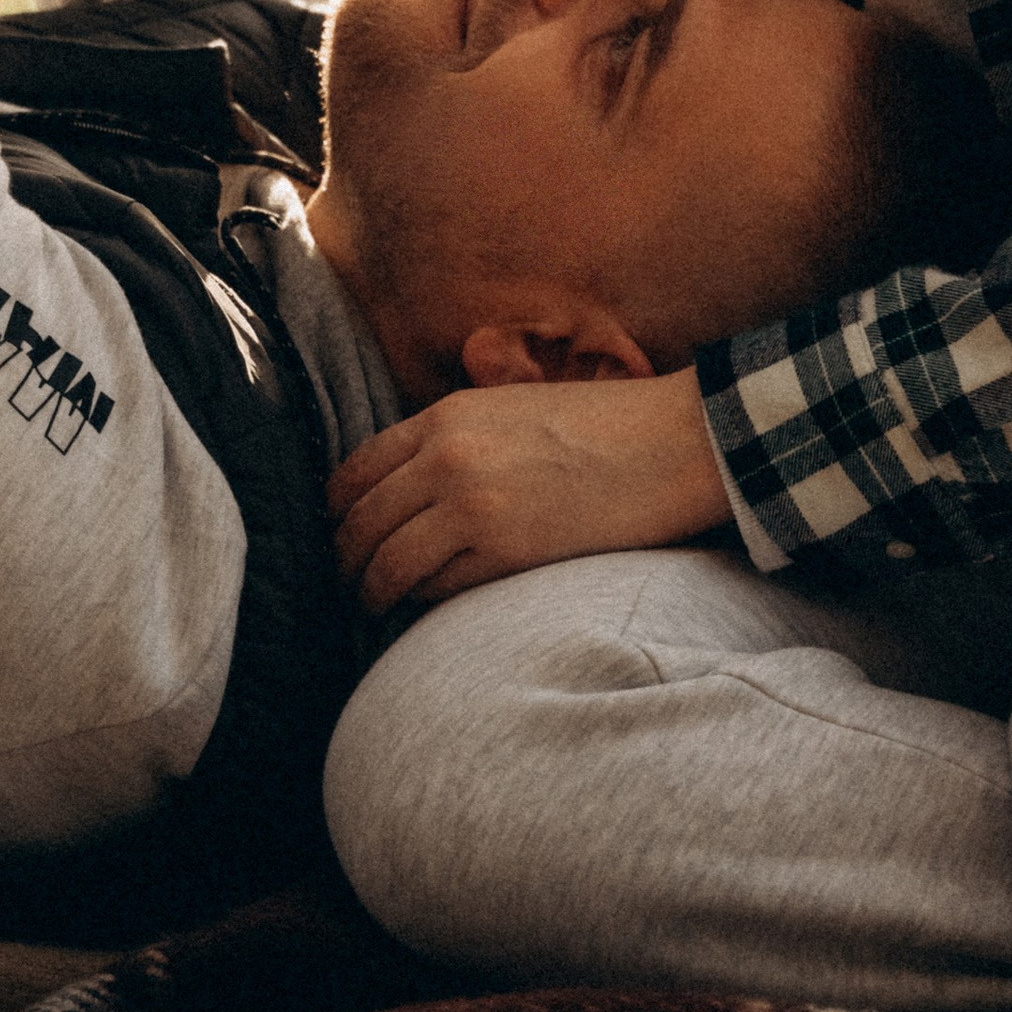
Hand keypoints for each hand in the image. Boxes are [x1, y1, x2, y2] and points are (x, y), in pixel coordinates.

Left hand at [329, 365, 728, 615]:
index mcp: (446, 416)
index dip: (339, 510)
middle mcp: (447, 458)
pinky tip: (424, 606)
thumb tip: (409, 478)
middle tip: (348, 580)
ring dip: (373, 590)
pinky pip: (436, 589)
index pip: (355, 470)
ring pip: (388, 564)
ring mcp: (473, 507)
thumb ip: (457, 432)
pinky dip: (422, 601)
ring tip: (373, 605)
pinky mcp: (505, 553)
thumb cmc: (601, 424)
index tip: (340, 531)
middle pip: (359, 522)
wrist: (672, 442)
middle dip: (345, 558)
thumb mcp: (513, 404)